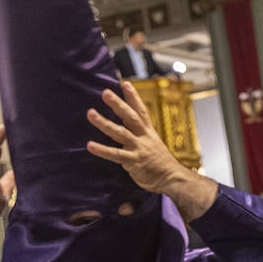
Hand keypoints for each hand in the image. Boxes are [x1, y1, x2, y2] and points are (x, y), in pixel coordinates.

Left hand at [86, 82, 216, 220]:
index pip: (141, 111)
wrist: (173, 178)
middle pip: (130, 117)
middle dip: (118, 104)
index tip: (125, 83)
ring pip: (120, 132)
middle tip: (106, 93)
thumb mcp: (153, 145)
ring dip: (104, 122)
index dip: (133, 97)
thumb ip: (140, 137)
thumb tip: (127, 129)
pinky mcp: (133, 161)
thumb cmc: (161, 164)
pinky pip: (115, 154)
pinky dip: (102, 150)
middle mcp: (144, 137)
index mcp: (149, 132)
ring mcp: (138, 148)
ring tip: (91, 113)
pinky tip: (90, 145)